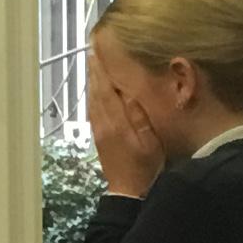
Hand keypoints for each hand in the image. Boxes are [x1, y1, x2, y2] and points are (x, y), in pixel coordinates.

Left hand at [87, 43, 164, 198]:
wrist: (129, 192)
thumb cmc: (145, 167)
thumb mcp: (150, 140)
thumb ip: (138, 114)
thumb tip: (127, 90)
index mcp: (116, 122)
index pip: (106, 88)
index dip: (101, 68)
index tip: (98, 50)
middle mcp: (103, 124)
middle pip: (96, 90)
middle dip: (94, 70)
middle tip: (93, 49)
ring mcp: (98, 131)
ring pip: (92, 99)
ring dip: (92, 80)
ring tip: (93, 63)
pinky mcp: (98, 137)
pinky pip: (93, 109)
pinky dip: (93, 94)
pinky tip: (96, 89)